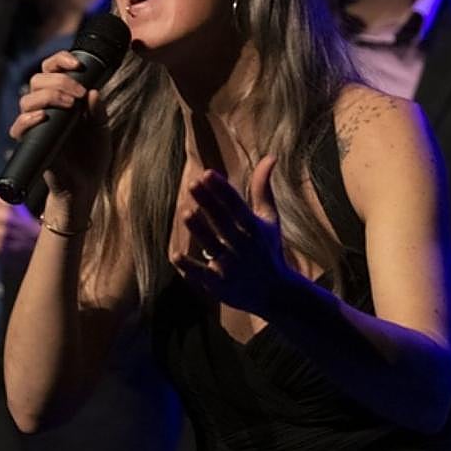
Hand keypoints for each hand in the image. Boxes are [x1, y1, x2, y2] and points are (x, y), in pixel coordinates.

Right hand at [9, 50, 110, 199]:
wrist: (85, 187)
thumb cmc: (92, 158)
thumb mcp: (102, 131)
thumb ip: (99, 112)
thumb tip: (94, 92)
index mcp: (62, 100)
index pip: (51, 70)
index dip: (59, 60)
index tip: (77, 64)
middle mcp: (46, 109)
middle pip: (37, 80)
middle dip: (59, 80)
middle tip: (79, 92)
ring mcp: (37, 126)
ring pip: (27, 99)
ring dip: (49, 96)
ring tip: (71, 105)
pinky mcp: (31, 143)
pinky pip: (18, 127)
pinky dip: (29, 119)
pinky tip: (44, 118)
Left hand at [171, 156, 295, 314]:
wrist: (276, 294)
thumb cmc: (268, 249)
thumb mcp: (269, 219)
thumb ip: (263, 189)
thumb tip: (270, 157)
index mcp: (254, 228)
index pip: (237, 205)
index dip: (222, 189)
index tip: (208, 173)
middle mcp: (244, 246)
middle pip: (224, 222)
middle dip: (209, 203)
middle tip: (193, 183)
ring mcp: (232, 266)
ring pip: (213, 246)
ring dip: (200, 230)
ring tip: (186, 212)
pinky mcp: (221, 285)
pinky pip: (204, 274)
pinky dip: (190, 267)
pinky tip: (175, 255)